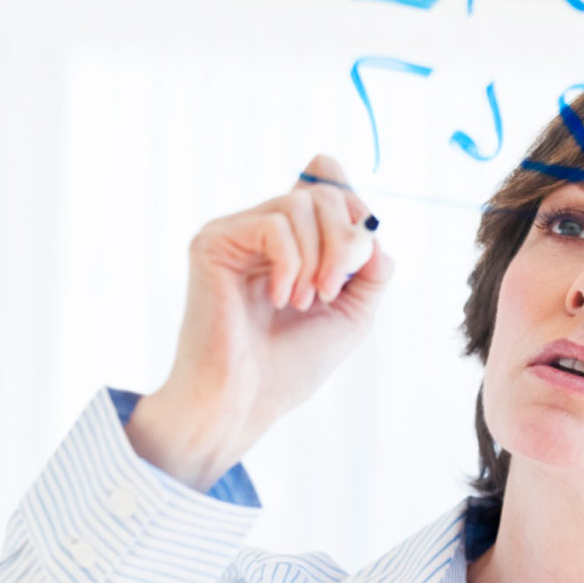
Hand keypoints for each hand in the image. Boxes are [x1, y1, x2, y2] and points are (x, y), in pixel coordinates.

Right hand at [129, 154, 393, 490]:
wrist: (243, 401)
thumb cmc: (289, 366)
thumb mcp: (352, 313)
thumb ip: (371, 267)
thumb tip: (371, 230)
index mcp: (292, 242)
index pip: (325, 181)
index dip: (352, 205)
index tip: (356, 258)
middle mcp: (261, 230)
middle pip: (322, 192)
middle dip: (343, 241)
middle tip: (331, 292)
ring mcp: (235, 233)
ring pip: (300, 204)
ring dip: (317, 259)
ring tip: (302, 303)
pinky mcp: (212, 242)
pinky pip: (273, 225)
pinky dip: (290, 265)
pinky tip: (279, 300)